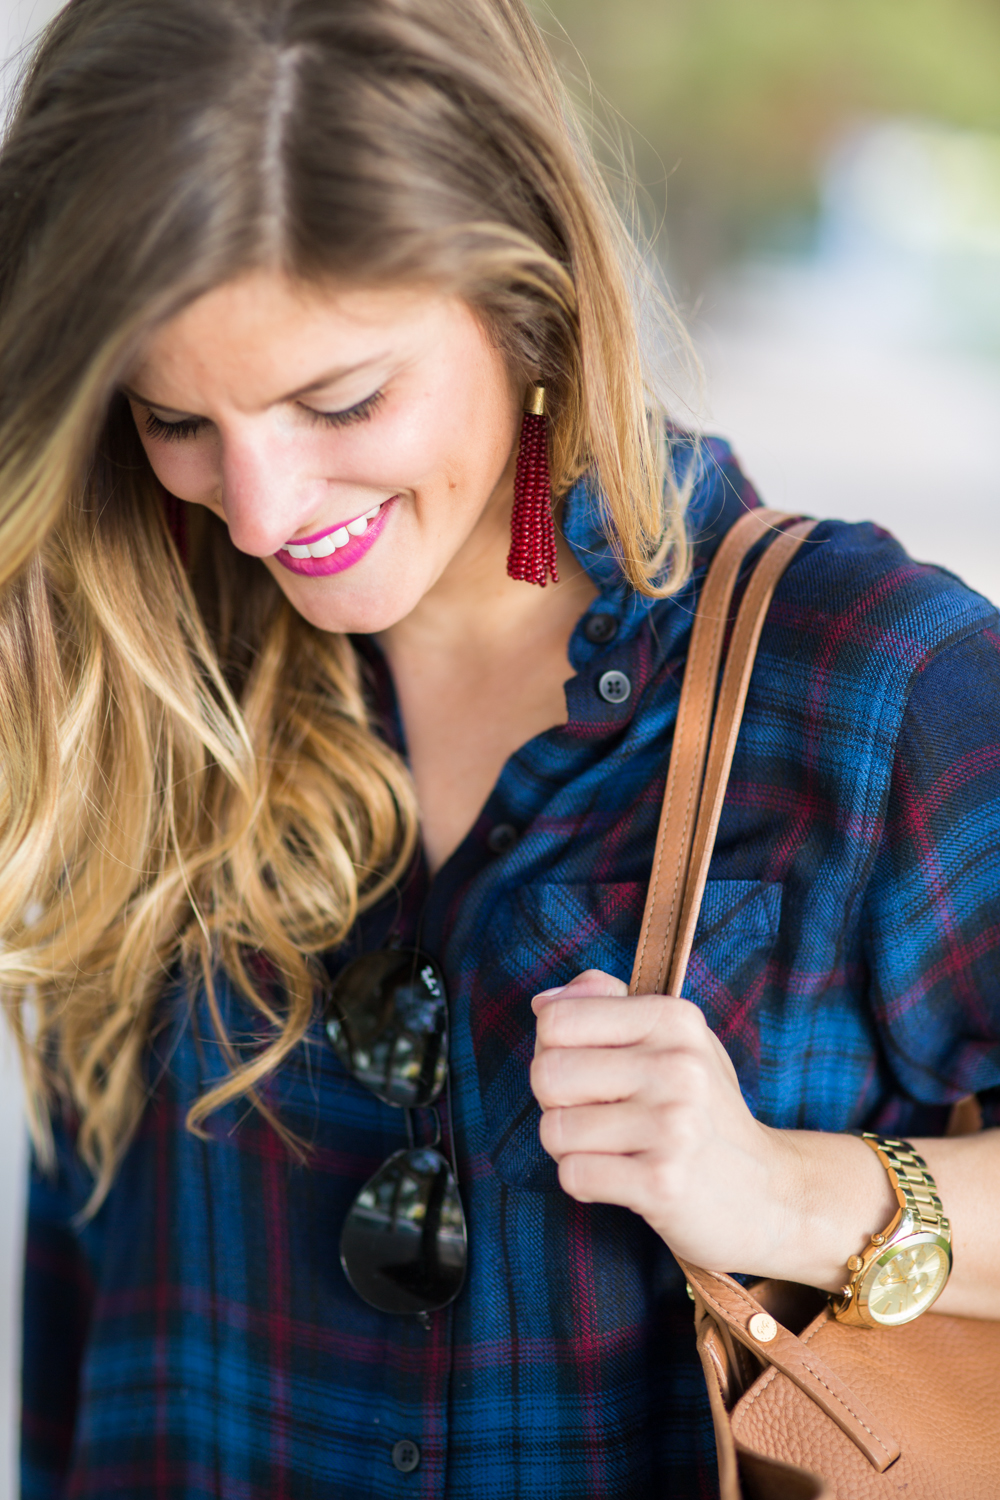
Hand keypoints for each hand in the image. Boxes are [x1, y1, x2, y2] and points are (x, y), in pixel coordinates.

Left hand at [531, 969, 999, 1305]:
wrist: (768, 1195)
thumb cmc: (702, 1111)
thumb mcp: (672, 1041)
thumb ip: (608, 1005)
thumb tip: (543, 1002)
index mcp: (675, 1019)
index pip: (555, 1018)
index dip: (554, 1049)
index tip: (590, 1071)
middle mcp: (679, 1065)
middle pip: (547, 1073)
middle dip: (555, 1102)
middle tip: (597, 1116)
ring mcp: (675, 1125)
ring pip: (555, 1130)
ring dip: (571, 1148)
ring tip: (616, 1149)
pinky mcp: (664, 1183)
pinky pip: (574, 1176)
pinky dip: (586, 1183)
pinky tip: (625, 1180)